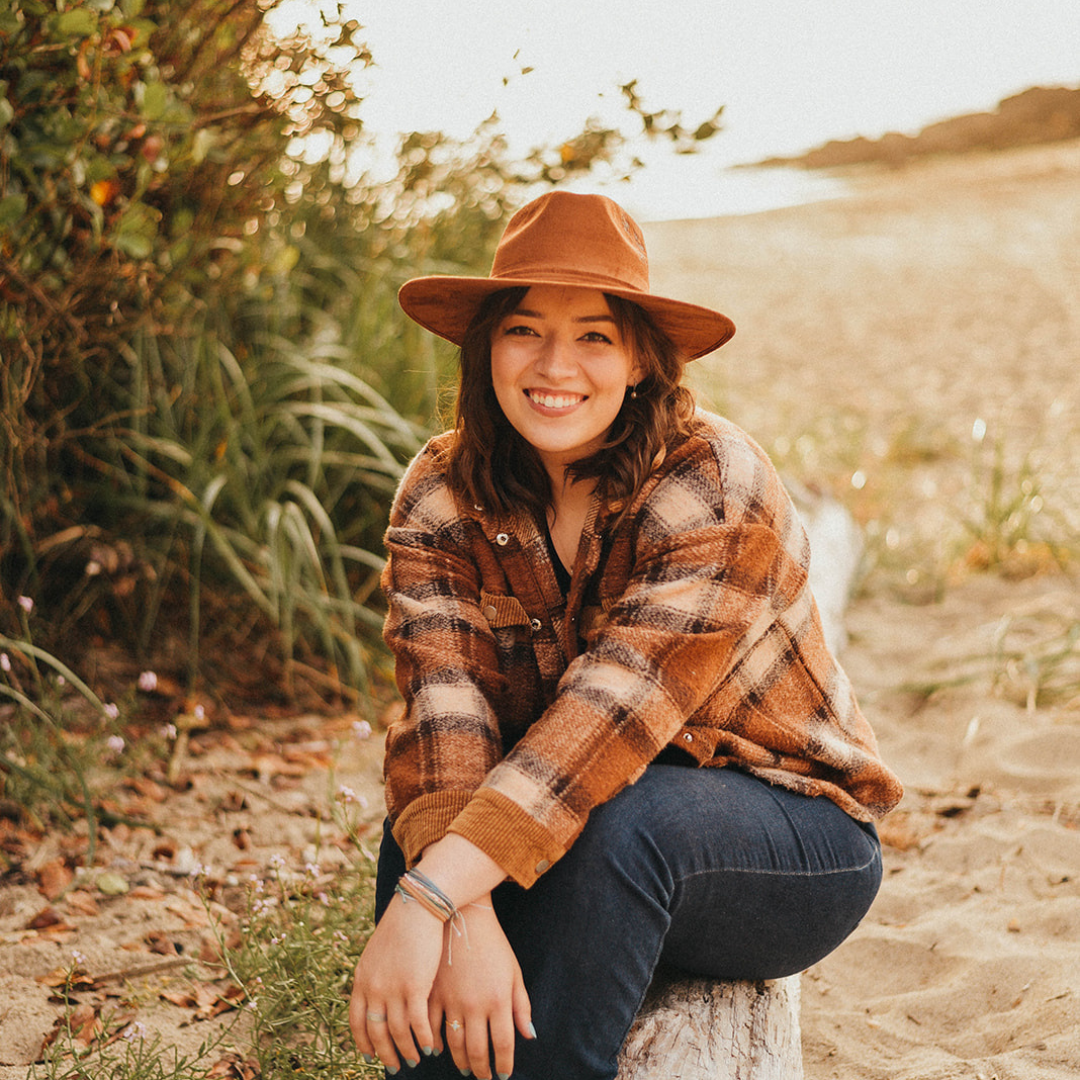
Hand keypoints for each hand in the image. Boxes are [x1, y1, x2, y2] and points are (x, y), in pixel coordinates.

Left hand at [349, 893, 442, 1071]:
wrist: (417, 906)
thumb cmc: (403, 925)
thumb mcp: (379, 951)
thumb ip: (376, 974)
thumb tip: (378, 992)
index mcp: (362, 980)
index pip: (357, 1022)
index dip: (364, 1042)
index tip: (371, 1055)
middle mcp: (373, 988)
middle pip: (376, 1032)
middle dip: (386, 1054)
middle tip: (396, 1066)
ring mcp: (392, 989)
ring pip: (397, 1032)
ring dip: (407, 1050)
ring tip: (416, 1059)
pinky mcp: (415, 986)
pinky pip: (417, 1023)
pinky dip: (423, 1038)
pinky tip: (431, 1045)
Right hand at [429, 899, 532, 1079]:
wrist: (464, 917)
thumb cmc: (494, 945)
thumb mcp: (513, 972)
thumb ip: (521, 1006)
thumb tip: (529, 1036)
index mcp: (499, 999)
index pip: (503, 1045)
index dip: (503, 1065)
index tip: (502, 1075)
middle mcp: (475, 1004)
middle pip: (477, 1051)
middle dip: (482, 1070)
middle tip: (484, 1077)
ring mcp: (451, 1000)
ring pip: (453, 1044)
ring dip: (460, 1061)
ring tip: (466, 1068)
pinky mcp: (432, 993)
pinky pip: (430, 1027)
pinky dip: (434, 1043)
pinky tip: (439, 1049)